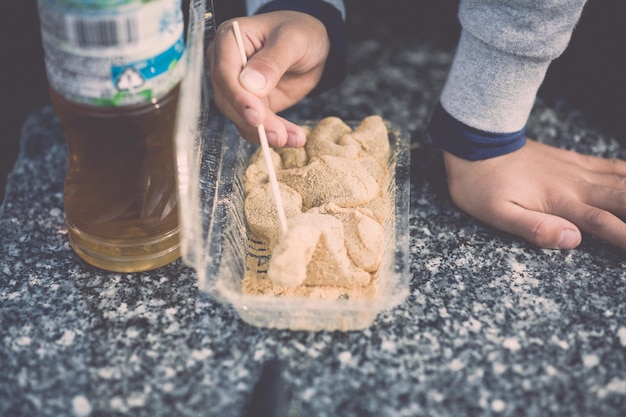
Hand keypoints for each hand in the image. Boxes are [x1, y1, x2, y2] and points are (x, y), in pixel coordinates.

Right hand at [207, 11, 330, 146]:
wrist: (311, 46)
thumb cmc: (300, 31)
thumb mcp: (292, 40)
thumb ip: (272, 60)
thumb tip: (250, 85)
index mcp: (229, 40)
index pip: (224, 73)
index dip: (239, 98)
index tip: (256, 116)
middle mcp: (226, 65)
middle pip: (229, 100)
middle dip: (254, 122)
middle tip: (279, 136)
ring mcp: (236, 88)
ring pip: (241, 117)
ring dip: (266, 133)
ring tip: (294, 139)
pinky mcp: (250, 105)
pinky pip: (255, 125)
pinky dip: (273, 134)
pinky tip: (293, 138)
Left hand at [443, 139, 625, 249]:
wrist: (476, 143)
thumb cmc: (481, 185)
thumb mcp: (496, 214)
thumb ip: (534, 228)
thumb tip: (573, 240)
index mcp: (561, 203)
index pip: (607, 226)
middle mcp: (577, 185)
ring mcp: (578, 170)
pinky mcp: (574, 160)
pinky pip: (614, 165)